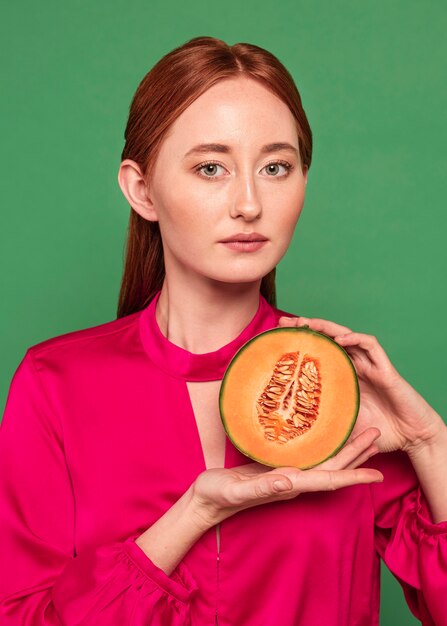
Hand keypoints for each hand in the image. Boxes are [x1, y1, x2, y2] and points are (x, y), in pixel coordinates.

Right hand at [191, 427, 383, 527]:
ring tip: (363, 437)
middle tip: (377, 434)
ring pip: (324, 463)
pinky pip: (309, 458)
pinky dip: (325, 448)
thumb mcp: (236, 490)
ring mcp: (286, 476)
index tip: (378, 473)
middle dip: (357, 455)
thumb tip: (289, 481)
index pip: (328, 481)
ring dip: (346, 451)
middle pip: (333, 469)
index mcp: (288, 486)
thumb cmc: (217, 495)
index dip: (354, 476)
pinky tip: (328, 439)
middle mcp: (293, 482)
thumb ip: (261, 487)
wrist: (205, 501)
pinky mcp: (277, 468)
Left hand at [278, 315, 445, 454]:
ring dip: (327, 327)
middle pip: (329, 338)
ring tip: (307, 323)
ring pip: (347, 336)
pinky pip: (371, 347)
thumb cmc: (379, 434)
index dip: (301, 343)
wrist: (412, 439)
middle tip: (285, 322)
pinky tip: (341, 338)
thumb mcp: (342, 429)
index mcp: (343, 377)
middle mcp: (355, 367)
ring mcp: (371, 366)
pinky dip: (356, 339)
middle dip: (308, 327)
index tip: (278, 337)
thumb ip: (323, 427)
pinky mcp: (386, 370)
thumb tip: (292, 438)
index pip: (319, 352)